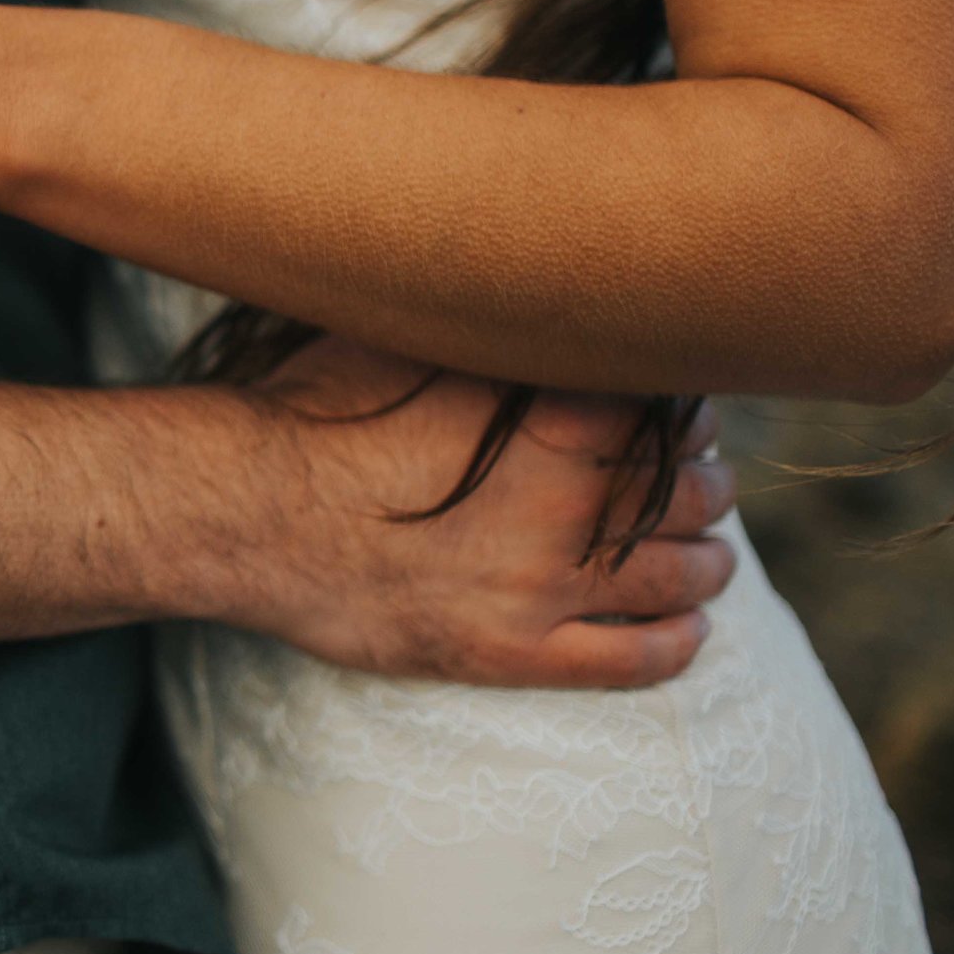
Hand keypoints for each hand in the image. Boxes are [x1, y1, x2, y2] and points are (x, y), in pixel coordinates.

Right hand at [221, 337, 738, 686]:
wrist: (241, 514)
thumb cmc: (310, 416)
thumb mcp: (400, 343)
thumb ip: (481, 334)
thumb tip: (524, 291)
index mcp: (547, 418)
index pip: (665, 414)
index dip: (684, 414)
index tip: (685, 416)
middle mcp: (564, 502)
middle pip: (685, 496)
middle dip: (706, 487)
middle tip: (708, 484)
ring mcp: (541, 585)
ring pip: (679, 579)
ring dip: (710, 565)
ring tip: (712, 559)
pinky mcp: (510, 654)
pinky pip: (631, 662)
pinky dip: (677, 646)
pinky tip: (690, 633)